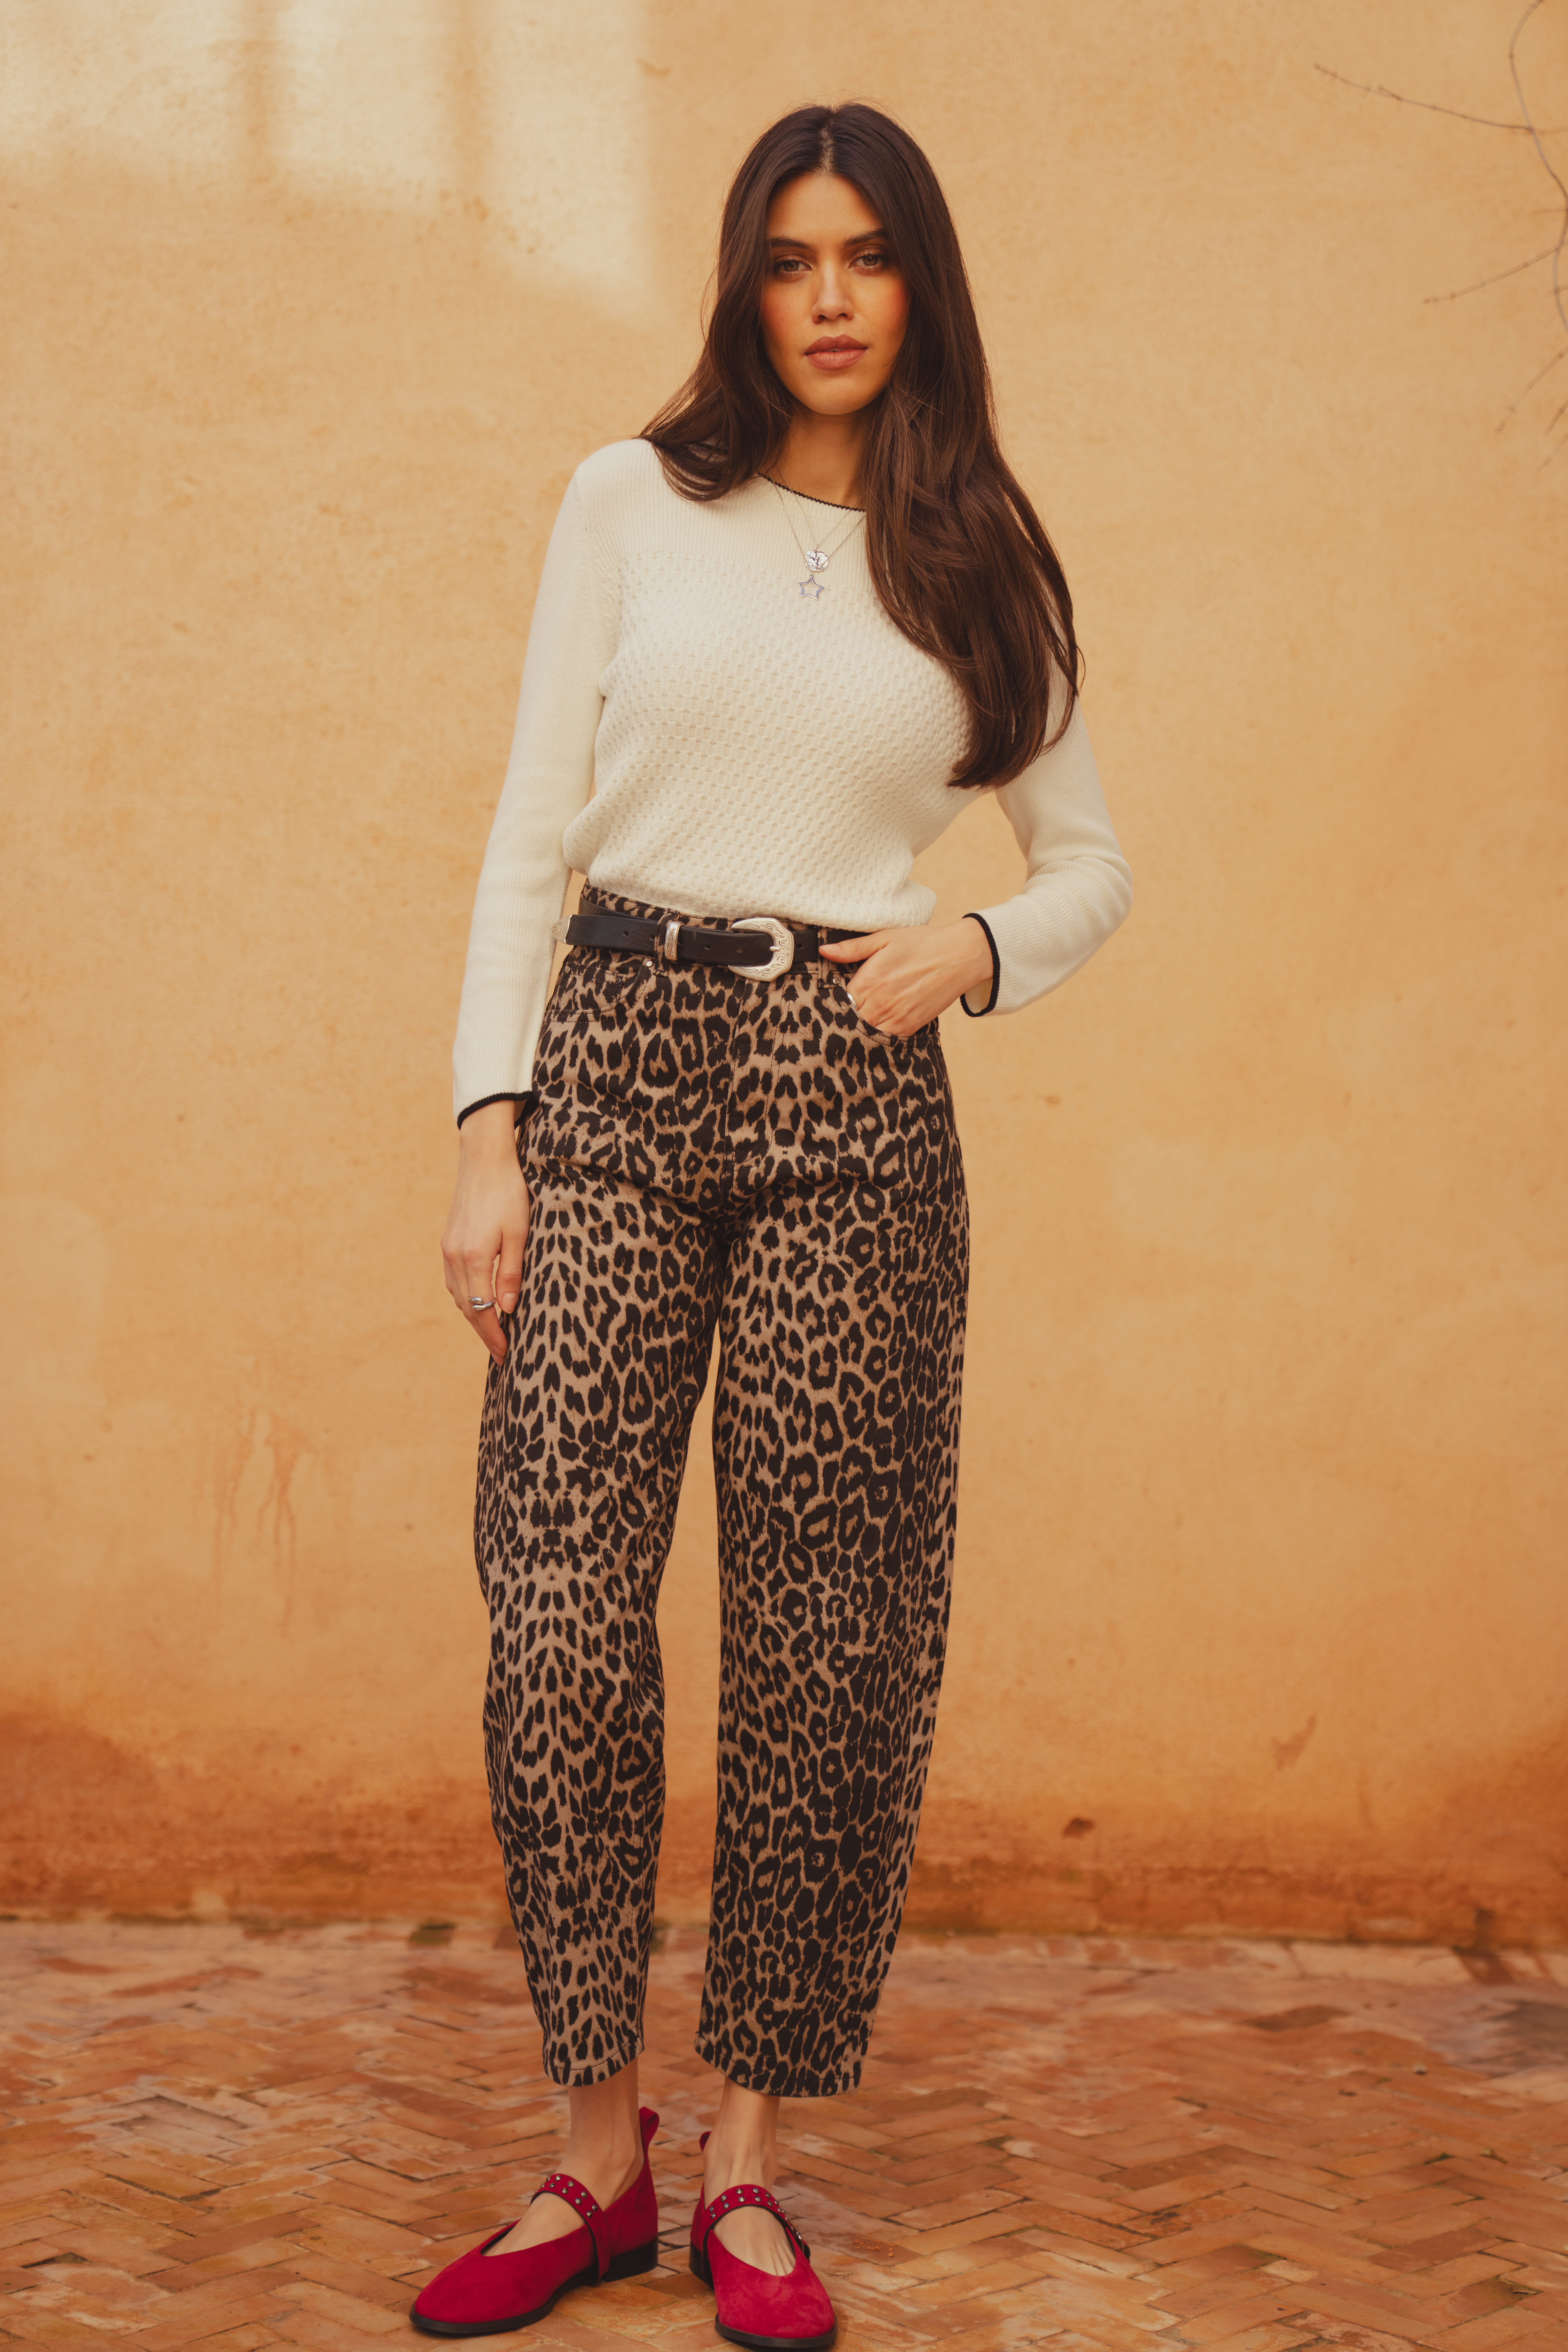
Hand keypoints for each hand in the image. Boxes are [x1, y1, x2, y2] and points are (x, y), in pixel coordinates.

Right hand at [441, 1101, 530, 1364]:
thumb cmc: (508, 1193)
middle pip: (466, 1307)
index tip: (504, 1355)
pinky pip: (454, 1279)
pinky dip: (466, 1296)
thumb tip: (507, 1309)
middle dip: (483, 1332)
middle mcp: (454, 1257)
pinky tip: (478, 1301)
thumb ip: (511, 1273)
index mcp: (472, 1258)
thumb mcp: (519, 1234)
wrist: (484, 1159)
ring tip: (492, 1332)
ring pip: (458, 1295)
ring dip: (473, 1315)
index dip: (493, 1335)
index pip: (481, 1310)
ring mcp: (448, 1249)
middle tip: (500, 1353)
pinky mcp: (448, 1241)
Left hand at [820, 917, 991, 1036]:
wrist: (959, 956)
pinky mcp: (910, 1027)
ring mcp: (895, 1019)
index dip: (831, 1003)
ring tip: (858, 1019)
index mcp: (868, 983)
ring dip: (859, 1028)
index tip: (829, 1000)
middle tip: (840, 1013)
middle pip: (848, 1022)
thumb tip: (824, 951)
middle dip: (843, 1019)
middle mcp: (879, 1005)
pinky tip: (878, 1023)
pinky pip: (885, 1039)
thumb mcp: (884, 939)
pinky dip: (878, 1034)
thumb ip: (852, 948)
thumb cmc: (922, 944)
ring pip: (865, 1034)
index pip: (837, 1003)